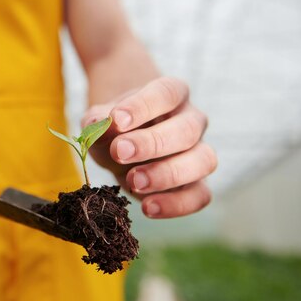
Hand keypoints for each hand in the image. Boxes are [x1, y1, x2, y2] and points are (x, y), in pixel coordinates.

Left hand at [82, 77, 216, 218]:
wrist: (121, 141)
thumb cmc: (114, 126)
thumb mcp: (100, 119)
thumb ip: (99, 121)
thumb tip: (98, 124)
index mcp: (173, 93)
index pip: (166, 93)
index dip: (142, 106)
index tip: (116, 119)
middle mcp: (192, 120)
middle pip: (187, 128)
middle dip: (153, 143)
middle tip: (119, 151)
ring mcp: (199, 151)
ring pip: (203, 161)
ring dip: (168, 174)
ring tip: (134, 181)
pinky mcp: (196, 183)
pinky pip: (200, 195)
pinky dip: (176, 204)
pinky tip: (148, 207)